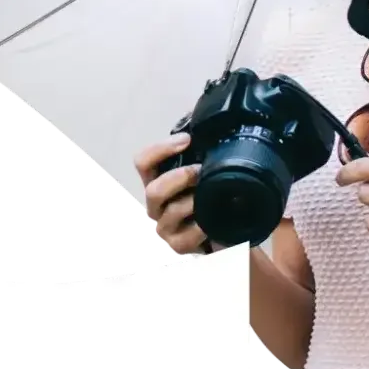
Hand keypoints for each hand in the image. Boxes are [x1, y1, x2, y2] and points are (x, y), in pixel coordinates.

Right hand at [132, 134, 212, 255]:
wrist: (224, 236)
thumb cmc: (211, 202)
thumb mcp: (203, 176)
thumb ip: (200, 153)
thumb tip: (205, 120)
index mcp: (158, 182)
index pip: (143, 162)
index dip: (161, 149)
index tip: (187, 139)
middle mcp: (155, 206)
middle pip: (153, 189)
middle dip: (181, 177)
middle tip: (203, 171)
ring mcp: (164, 228)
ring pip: (173, 211)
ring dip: (196, 200)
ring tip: (214, 195)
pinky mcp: (178, 247)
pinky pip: (191, 233)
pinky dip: (205, 224)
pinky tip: (215, 220)